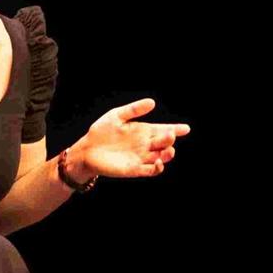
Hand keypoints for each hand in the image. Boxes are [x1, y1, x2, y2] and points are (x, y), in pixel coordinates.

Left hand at [74, 99, 189, 178]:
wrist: (87, 150)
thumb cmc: (101, 131)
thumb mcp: (117, 116)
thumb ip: (133, 110)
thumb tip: (152, 102)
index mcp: (143, 130)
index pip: (163, 129)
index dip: (176, 129)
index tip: (185, 128)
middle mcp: (145, 144)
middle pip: (164, 143)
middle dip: (169, 140)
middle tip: (169, 135)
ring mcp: (141, 157)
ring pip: (161, 157)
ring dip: (167, 154)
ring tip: (168, 150)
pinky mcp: (134, 169)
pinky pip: (150, 170)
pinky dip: (157, 168)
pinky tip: (158, 162)